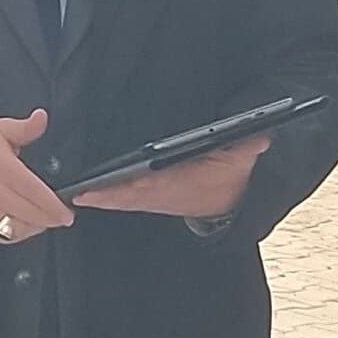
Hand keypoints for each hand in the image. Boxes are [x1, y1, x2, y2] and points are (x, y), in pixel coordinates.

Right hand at [0, 111, 73, 244]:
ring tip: (43, 218)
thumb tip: (42, 118)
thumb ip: (25, 128)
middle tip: (61, 217)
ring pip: (19, 228)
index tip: (66, 215)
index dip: (53, 206)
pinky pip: (3, 236)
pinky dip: (18, 233)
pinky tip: (25, 224)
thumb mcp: (0, 130)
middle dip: (50, 218)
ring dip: (35, 226)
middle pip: (30, 213)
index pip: (34, 191)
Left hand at [73, 137, 269, 220]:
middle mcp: (167, 194)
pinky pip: (127, 201)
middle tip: (79, 193)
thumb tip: (262, 134)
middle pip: (130, 195)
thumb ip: (249, 144)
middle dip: (105, 195)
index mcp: (183, 182)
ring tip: (75, 195)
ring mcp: (159, 200)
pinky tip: (88, 195)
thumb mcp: (243, 158)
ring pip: (125, 201)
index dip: (130, 186)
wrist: (235, 203)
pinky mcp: (154, 200)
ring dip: (102, 199)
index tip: (110, 186)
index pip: (152, 184)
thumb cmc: (234, 175)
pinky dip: (108, 199)